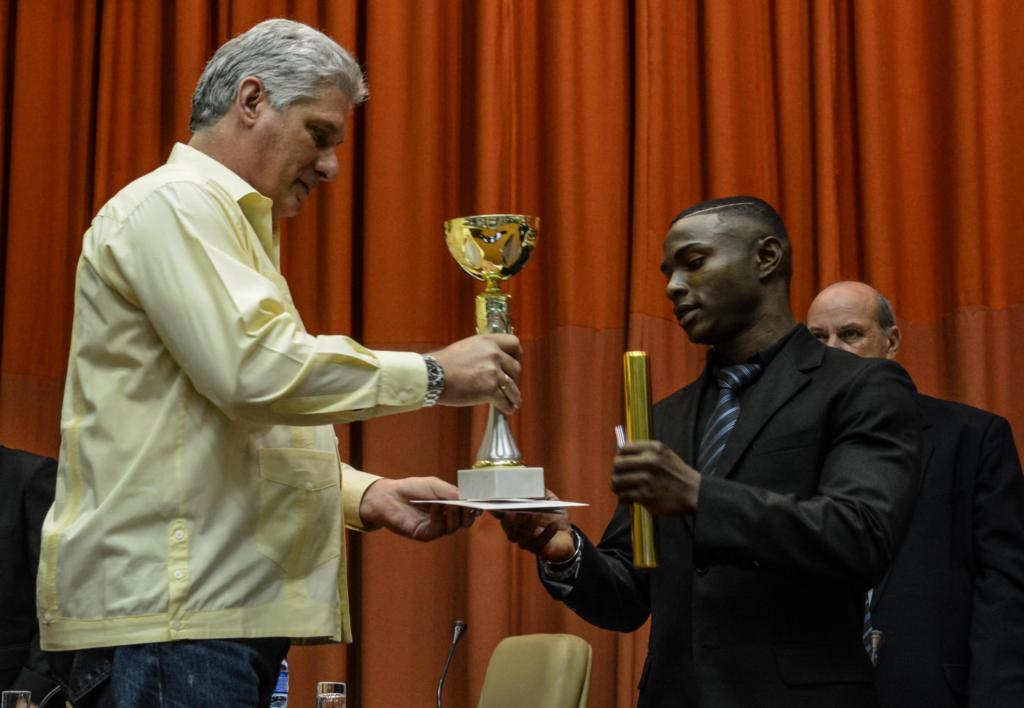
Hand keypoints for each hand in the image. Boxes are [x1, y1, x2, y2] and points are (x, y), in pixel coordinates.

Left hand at [359, 476, 478, 540]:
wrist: (390, 496)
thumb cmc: (412, 488)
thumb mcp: (435, 485)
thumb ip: (451, 492)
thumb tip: (467, 499)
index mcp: (451, 505)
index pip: (469, 510)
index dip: (476, 507)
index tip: (481, 502)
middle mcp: (446, 518)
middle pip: (465, 521)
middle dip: (468, 514)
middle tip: (469, 506)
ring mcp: (437, 527)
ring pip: (454, 527)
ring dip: (455, 515)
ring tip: (452, 505)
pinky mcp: (426, 534)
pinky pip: (438, 529)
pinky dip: (438, 517)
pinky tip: (435, 507)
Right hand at [430, 334, 521, 414]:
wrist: (433, 376)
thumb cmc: (444, 363)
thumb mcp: (466, 347)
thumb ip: (482, 351)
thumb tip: (491, 361)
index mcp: (488, 342)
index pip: (514, 343)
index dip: (517, 354)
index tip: (516, 361)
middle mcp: (494, 354)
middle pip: (516, 367)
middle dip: (514, 378)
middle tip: (510, 384)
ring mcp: (493, 372)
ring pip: (513, 386)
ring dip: (514, 395)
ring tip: (514, 400)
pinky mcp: (490, 389)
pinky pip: (504, 400)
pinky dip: (507, 406)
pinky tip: (507, 409)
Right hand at [495, 490, 574, 560]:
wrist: (566, 535)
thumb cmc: (553, 515)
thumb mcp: (548, 500)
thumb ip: (539, 491)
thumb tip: (532, 481)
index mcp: (515, 518)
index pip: (501, 514)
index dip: (496, 510)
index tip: (494, 504)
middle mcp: (517, 531)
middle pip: (510, 527)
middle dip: (513, 519)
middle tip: (519, 510)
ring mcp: (527, 542)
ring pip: (522, 537)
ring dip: (528, 525)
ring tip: (536, 515)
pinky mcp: (539, 550)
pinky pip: (540, 544)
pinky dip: (546, 534)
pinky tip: (553, 526)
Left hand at [612, 441, 700, 514]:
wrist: (693, 492)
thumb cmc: (676, 473)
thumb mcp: (664, 454)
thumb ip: (643, 452)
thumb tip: (618, 453)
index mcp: (653, 448)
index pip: (623, 449)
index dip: (619, 457)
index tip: (622, 465)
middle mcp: (649, 461)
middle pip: (617, 465)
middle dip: (616, 473)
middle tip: (620, 479)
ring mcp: (647, 479)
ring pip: (617, 481)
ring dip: (617, 488)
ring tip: (623, 490)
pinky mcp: (646, 495)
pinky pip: (624, 496)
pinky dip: (623, 499)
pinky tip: (628, 500)